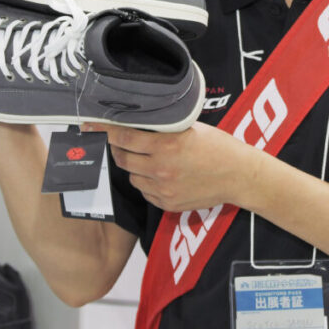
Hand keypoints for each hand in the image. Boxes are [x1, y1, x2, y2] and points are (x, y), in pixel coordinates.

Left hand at [97, 122, 259, 212]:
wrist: (239, 175)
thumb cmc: (218, 147)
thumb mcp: (190, 128)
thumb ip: (163, 129)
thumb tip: (138, 124)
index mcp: (166, 145)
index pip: (124, 137)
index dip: (104, 131)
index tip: (90, 126)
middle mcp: (161, 168)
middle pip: (123, 158)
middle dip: (118, 148)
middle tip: (121, 141)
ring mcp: (163, 189)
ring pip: (132, 176)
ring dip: (133, 166)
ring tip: (148, 158)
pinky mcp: (168, 203)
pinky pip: (145, 191)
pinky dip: (146, 181)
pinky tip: (160, 174)